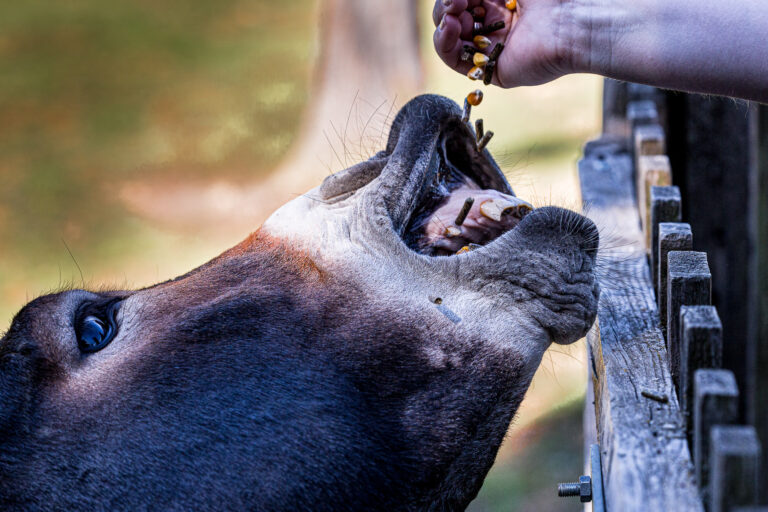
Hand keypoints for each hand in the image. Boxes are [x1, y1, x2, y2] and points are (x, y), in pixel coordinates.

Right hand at [432, 0, 586, 87]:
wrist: (571, 22)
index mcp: (500, 2)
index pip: (462, 0)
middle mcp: (494, 25)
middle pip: (451, 17)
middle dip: (447, 7)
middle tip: (456, 1)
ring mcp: (490, 48)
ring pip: (449, 39)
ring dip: (443, 23)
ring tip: (451, 15)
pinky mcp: (490, 70)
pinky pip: (455, 60)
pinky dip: (445, 44)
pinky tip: (449, 28)